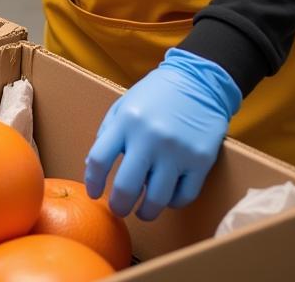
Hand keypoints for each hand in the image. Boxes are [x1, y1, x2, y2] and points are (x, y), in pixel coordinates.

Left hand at [85, 48, 241, 220]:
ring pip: (157, 199)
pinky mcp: (201, 161)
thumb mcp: (124, 105)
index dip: (92, 181)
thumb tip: (92, 166)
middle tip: (119, 209)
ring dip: (146, 211)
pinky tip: (166, 198)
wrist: (197, 82)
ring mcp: (177, 152)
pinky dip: (173, 203)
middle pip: (127, 186)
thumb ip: (108, 133)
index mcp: (126, 121)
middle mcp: (150, 138)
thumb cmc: (155, 95)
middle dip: (119, 205)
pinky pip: (184, 196)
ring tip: (142, 211)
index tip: (93, 192)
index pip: (99, 159)